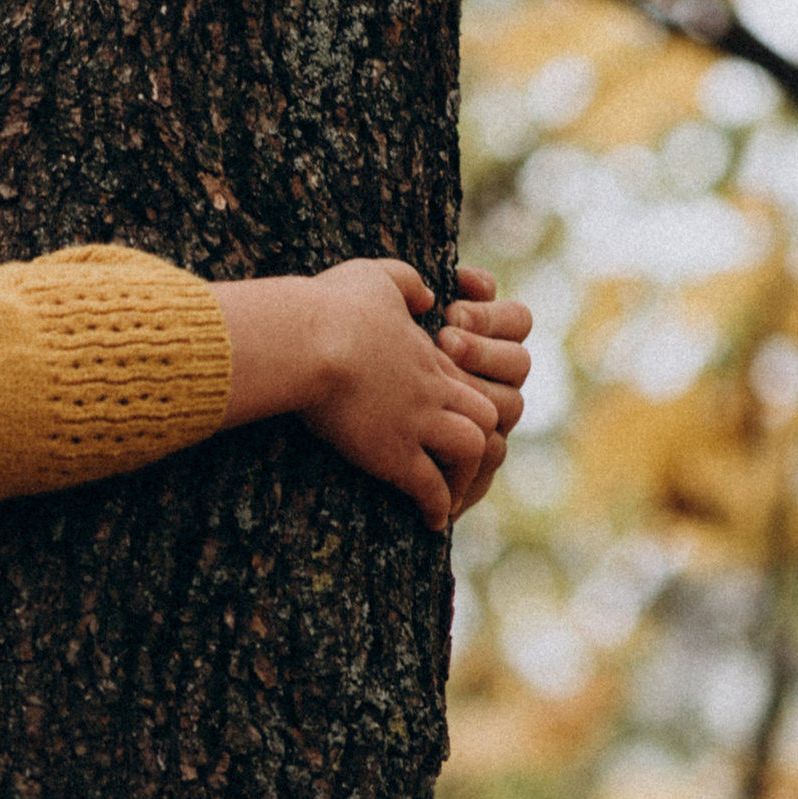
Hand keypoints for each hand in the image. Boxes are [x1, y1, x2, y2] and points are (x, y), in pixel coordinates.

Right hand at [216, 259, 513, 533]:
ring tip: (450, 496)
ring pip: (474, 449)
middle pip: (489, 413)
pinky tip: (429, 522)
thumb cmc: (330, 307)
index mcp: (425, 354)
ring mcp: (416, 421)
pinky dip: (437, 507)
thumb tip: (427, 294)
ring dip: (465, 475)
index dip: (469, 402)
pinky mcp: (394, 452)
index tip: (454, 423)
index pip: (472, 380)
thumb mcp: (375, 276)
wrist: (308, 341)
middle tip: (462, 463)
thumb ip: (406, 282)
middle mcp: (432, 389)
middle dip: (481, 438)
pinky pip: (431, 487)